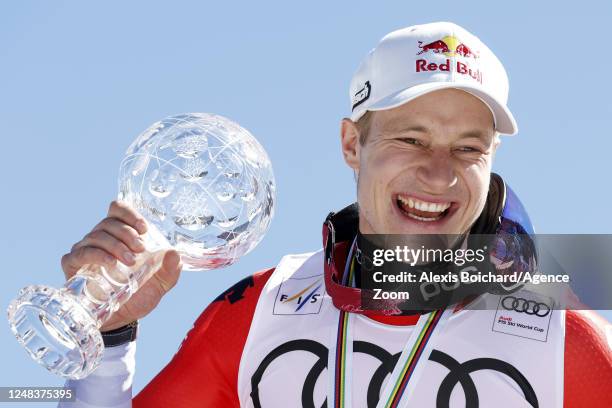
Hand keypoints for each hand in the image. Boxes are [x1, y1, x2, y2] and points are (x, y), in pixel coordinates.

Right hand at [61, 200, 181, 330]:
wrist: (121, 319)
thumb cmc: (139, 294)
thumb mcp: (161, 282)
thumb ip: (171, 269)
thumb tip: (174, 253)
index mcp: (121, 235)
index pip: (118, 210)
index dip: (129, 214)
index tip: (144, 228)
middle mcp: (101, 238)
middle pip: (109, 222)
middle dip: (127, 233)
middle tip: (141, 250)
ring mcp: (85, 250)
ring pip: (97, 236)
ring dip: (115, 245)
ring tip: (130, 261)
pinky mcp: (73, 265)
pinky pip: (81, 253)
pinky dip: (96, 255)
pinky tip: (110, 263)